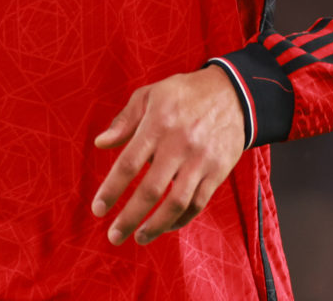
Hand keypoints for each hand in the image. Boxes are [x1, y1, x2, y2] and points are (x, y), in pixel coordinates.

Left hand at [90, 66, 245, 245]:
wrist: (233, 94)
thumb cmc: (184, 94)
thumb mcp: (151, 95)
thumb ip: (124, 120)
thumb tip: (100, 143)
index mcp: (158, 124)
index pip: (129, 163)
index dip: (112, 189)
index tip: (98, 209)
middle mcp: (179, 144)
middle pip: (150, 190)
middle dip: (129, 218)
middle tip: (113, 236)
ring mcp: (201, 160)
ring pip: (176, 203)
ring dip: (155, 226)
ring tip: (138, 237)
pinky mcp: (218, 171)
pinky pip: (198, 203)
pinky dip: (180, 219)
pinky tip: (165, 225)